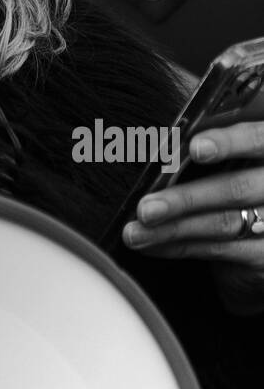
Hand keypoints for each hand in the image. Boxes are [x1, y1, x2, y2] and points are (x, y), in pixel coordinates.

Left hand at [123, 123, 263, 314]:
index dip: (229, 142)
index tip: (196, 148)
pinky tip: (152, 244)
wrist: (259, 238)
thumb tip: (164, 145)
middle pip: (236, 188)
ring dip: (172, 229)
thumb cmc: (235, 179)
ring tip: (136, 231)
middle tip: (146, 207)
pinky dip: (179, 247)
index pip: (257, 139)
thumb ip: (213, 148)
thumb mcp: (233, 159)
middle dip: (185, 199)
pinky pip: (218, 250)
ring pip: (223, 223)